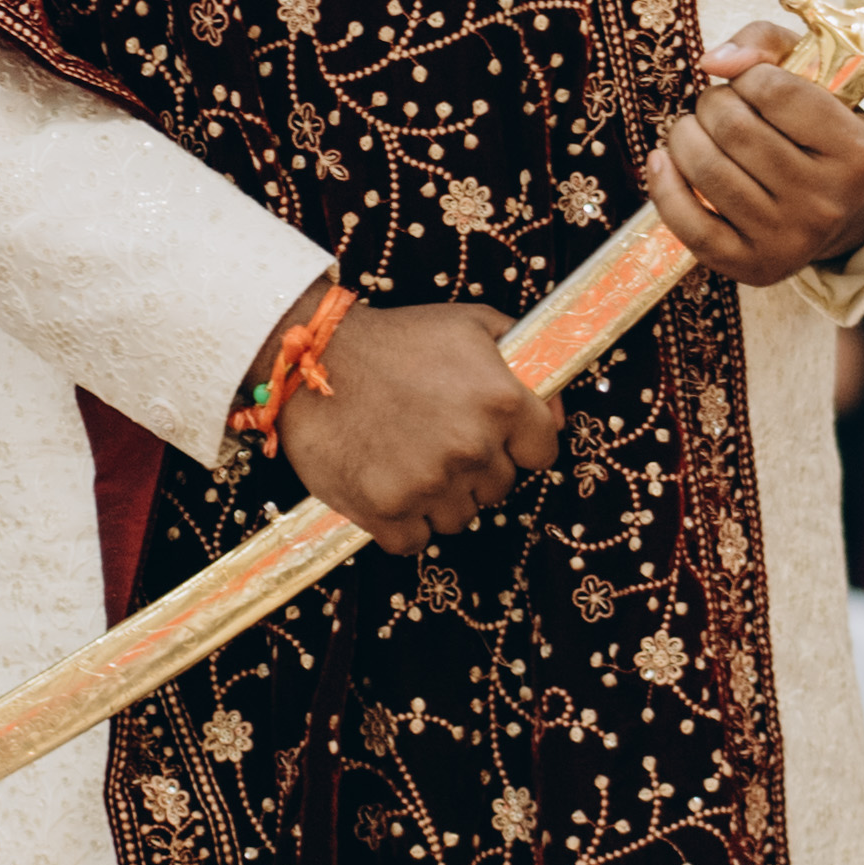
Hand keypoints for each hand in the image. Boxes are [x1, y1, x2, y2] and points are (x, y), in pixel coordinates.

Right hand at [273, 295, 560, 550]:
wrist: (311, 358)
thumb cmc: (393, 339)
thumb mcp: (471, 324)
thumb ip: (525, 359)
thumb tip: (552, 411)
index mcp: (502, 401)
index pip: (542, 452)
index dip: (519, 444)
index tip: (495, 436)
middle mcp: (472, 447)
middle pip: (498, 487)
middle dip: (474, 468)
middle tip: (435, 438)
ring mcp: (429, 484)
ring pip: (459, 517)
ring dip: (438, 497)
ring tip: (406, 458)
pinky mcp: (386, 511)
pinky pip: (414, 540)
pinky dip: (402, 522)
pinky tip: (386, 484)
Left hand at [652, 25, 863, 286]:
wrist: (834, 214)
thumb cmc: (814, 132)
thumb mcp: (812, 77)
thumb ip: (765, 44)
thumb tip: (712, 61)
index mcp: (855, 150)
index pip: (774, 89)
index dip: (747, 76)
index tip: (750, 84)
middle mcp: (827, 200)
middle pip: (734, 128)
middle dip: (712, 103)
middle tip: (718, 107)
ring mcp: (790, 238)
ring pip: (706, 168)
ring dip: (684, 135)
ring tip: (695, 131)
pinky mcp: (753, 266)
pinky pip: (689, 224)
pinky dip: (664, 184)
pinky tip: (663, 161)